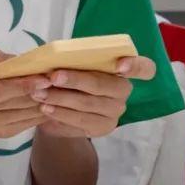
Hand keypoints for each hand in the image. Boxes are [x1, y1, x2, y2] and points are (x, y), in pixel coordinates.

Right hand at [0, 46, 50, 139]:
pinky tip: (53, 105)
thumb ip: (0, 58)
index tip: (45, 79)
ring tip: (59, 92)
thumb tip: (26, 64)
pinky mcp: (1, 134)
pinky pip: (25, 124)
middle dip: (38, 93)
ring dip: (43, 104)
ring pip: (22, 115)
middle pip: (13, 103)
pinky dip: (40, 114)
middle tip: (59, 83)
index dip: (23, 86)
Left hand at [34, 56, 156, 137]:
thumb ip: (74, 60)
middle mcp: (124, 91)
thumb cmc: (73, 76)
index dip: (135, 65)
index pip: (144, 68)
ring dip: (61, 98)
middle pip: (104, 85)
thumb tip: (54, 56)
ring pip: (88, 104)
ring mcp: (115, 111)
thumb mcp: (75, 65)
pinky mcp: (102, 128)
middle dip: (76, 80)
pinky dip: (60, 113)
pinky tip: (46, 108)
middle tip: (53, 77)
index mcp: (126, 68)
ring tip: (40, 93)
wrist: (65, 108)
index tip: (120, 65)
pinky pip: (80, 121)